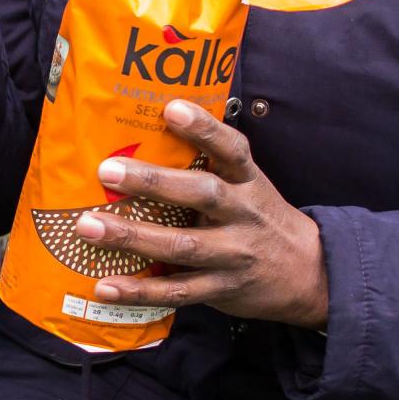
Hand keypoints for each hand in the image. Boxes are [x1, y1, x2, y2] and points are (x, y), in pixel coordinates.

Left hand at [75, 100, 330, 329]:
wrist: (309, 273)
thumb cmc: (260, 219)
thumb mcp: (249, 186)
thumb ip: (210, 167)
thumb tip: (146, 135)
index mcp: (249, 182)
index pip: (232, 148)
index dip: (204, 128)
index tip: (171, 108)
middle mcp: (243, 214)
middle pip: (201, 193)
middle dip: (153, 182)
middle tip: (107, 170)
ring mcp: (234, 255)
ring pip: (181, 245)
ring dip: (132, 236)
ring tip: (89, 226)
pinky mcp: (221, 289)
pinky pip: (177, 290)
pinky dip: (140, 291)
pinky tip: (104, 285)